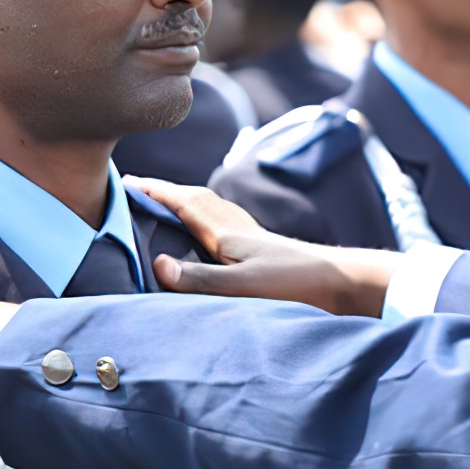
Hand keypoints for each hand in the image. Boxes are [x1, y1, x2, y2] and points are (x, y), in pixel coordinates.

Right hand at [127, 176, 398, 316]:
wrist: (343, 283)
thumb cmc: (295, 284)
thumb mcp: (242, 286)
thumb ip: (200, 278)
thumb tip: (158, 265)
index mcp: (227, 234)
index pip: (184, 203)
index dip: (155, 192)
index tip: (126, 182)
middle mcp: (239, 230)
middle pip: (197, 200)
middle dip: (167, 192)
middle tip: (139, 189)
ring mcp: (254, 238)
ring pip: (214, 210)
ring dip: (188, 202)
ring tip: (169, 204)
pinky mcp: (267, 250)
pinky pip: (229, 224)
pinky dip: (211, 218)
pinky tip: (217, 232)